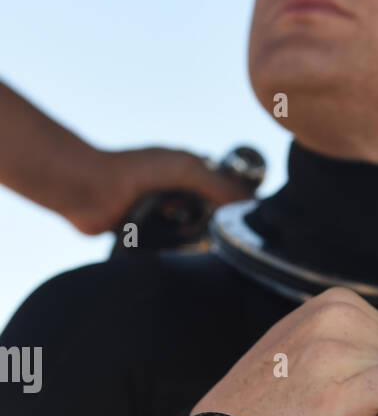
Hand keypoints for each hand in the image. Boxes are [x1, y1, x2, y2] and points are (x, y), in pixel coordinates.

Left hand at [68, 146, 252, 235]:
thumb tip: (249, 205)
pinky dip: (170, 243)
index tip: (243, 214)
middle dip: (209, 218)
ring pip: (194, 232)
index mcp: (189, 170)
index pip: (226, 189)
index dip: (236, 201)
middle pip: (213, 214)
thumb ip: (220, 185)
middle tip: (198, 213)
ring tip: (170, 217)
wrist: (91, 190)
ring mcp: (163, 212)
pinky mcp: (149, 233)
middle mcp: (177, 191)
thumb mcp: (186, 169)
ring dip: (187, 230)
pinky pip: (172, 246)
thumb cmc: (134, 170)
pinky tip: (160, 233)